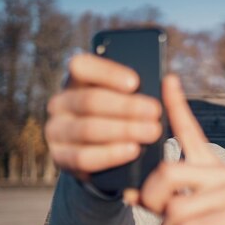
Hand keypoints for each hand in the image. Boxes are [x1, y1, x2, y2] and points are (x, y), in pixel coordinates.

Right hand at [44, 54, 162, 179]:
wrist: (102, 154)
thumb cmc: (120, 117)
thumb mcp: (125, 99)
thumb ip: (136, 91)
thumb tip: (169, 82)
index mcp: (76, 81)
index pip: (82, 66)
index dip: (108, 73)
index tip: (135, 83)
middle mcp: (61, 103)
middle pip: (91, 100)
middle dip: (126, 107)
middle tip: (155, 112)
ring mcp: (56, 131)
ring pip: (88, 129)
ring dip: (124, 130)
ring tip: (151, 132)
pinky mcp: (60, 157)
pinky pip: (84, 157)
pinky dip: (111, 154)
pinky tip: (132, 150)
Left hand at [140, 74, 224, 224]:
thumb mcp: (196, 208)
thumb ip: (165, 199)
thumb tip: (128, 195)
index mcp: (210, 166)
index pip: (190, 130)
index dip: (176, 105)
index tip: (168, 78)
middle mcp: (220, 173)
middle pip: (166, 173)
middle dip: (152, 198)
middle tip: (161, 215)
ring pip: (174, 208)